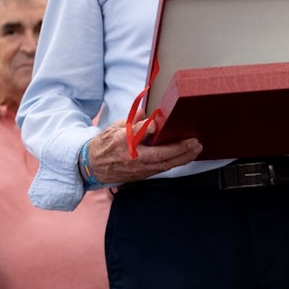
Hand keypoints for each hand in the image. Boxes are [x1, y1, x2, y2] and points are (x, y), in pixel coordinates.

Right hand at [85, 122, 201, 185]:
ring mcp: (138, 169)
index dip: (148, 129)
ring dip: (183, 158)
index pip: (136, 134)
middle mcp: (132, 157)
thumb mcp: (115, 127)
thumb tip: (148, 113)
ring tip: (196, 149)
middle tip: (195, 142)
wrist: (93, 166)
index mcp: (122, 142)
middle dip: (180, 150)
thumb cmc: (105, 144)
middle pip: (159, 156)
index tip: (156, 123)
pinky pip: (162, 169)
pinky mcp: (142, 175)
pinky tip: (186, 156)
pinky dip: (175, 162)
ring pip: (164, 165)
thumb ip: (133, 121)